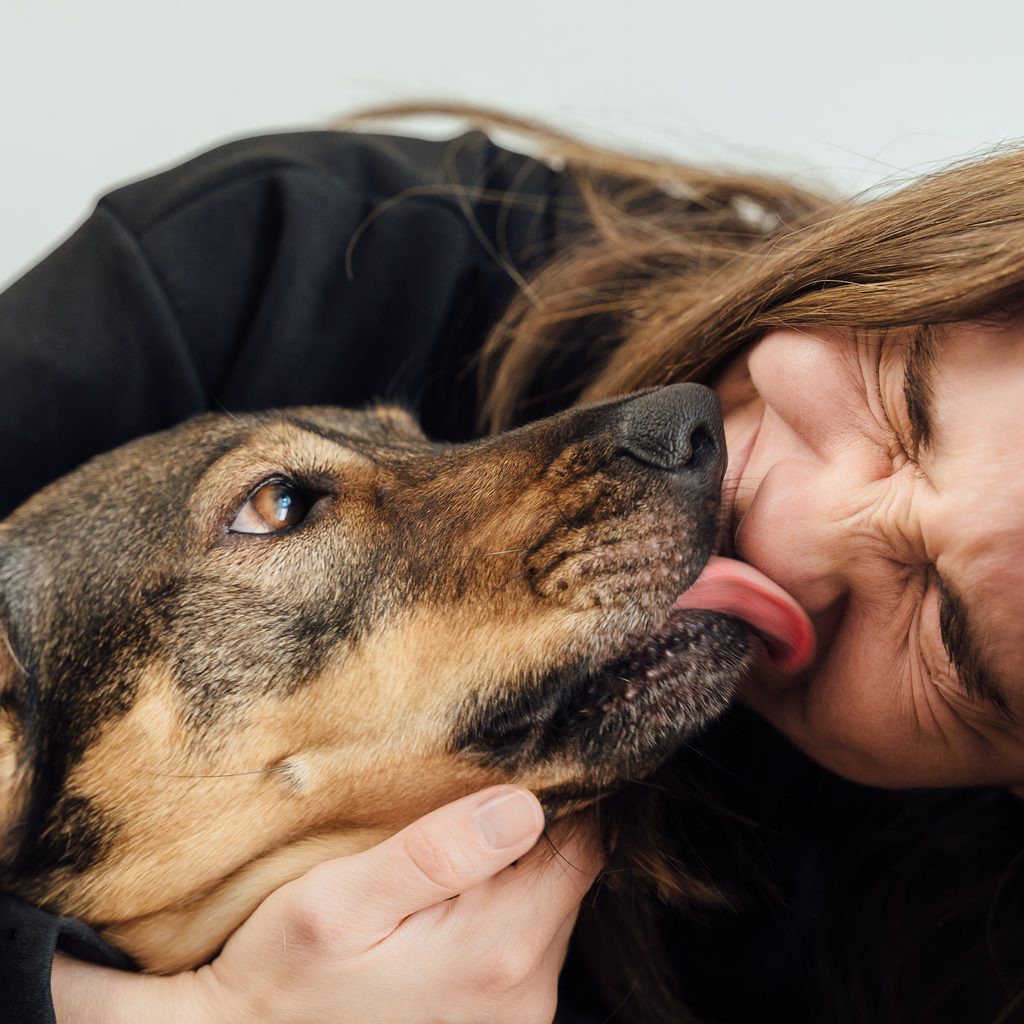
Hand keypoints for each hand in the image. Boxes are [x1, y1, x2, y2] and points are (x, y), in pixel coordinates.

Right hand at [52, 786, 601, 1023]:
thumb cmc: (283, 974)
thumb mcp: (338, 902)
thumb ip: (435, 854)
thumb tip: (524, 806)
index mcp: (499, 949)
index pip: (582, 843)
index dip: (558, 790)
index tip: (513, 758)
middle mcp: (527, 987)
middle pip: (569, 871)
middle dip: (534, 823)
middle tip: (472, 788)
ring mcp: (517, 1008)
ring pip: (550, 900)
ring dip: (515, 863)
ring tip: (453, 836)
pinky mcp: (498, 1014)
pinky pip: (525, 935)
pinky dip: (500, 899)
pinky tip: (448, 887)